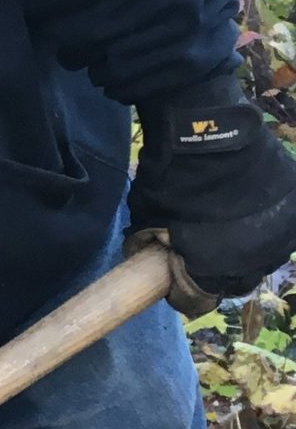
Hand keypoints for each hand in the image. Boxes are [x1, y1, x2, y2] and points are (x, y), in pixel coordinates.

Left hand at [127, 71, 295, 308]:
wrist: (205, 133)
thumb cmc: (169, 179)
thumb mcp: (146, 220)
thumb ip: (154, 247)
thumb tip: (151, 258)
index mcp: (217, 270)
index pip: (203, 295)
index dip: (188, 286)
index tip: (179, 272)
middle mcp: (256, 259)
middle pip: (239, 276)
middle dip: (222, 267)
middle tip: (206, 245)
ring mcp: (282, 231)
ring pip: (265, 252)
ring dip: (250, 244)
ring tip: (231, 223)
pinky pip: (282, 222)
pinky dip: (268, 217)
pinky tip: (251, 205)